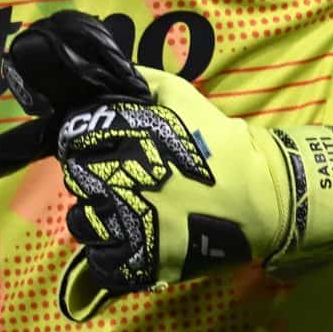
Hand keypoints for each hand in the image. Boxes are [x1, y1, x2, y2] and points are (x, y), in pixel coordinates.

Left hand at [0, 11, 332, 321]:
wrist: (261, 196)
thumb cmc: (218, 142)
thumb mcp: (181, 95)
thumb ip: (139, 79)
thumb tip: (104, 69)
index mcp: (126, 137)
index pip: (71, 140)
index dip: (80, 143)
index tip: (96, 148)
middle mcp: (121, 178)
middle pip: (74, 180)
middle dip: (90, 178)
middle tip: (119, 180)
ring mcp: (130, 224)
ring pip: (81, 222)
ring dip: (95, 217)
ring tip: (123, 212)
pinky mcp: (142, 261)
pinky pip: (100, 262)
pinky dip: (108, 256)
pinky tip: (128, 243)